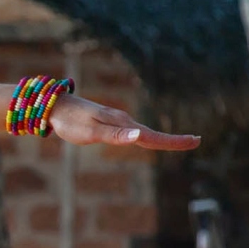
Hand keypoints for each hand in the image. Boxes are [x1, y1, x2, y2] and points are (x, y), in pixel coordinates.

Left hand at [50, 95, 197, 151]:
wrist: (52, 105)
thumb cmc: (70, 121)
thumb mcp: (91, 131)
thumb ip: (115, 136)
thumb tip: (140, 137)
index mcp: (122, 124)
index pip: (153, 136)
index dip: (174, 141)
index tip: (195, 141)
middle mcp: (122, 120)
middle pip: (152, 134)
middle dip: (173, 140)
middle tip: (195, 141)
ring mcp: (115, 120)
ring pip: (143, 132)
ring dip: (161, 138)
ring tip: (178, 142)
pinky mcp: (107, 121)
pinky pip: (132, 131)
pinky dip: (145, 135)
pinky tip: (143, 137)